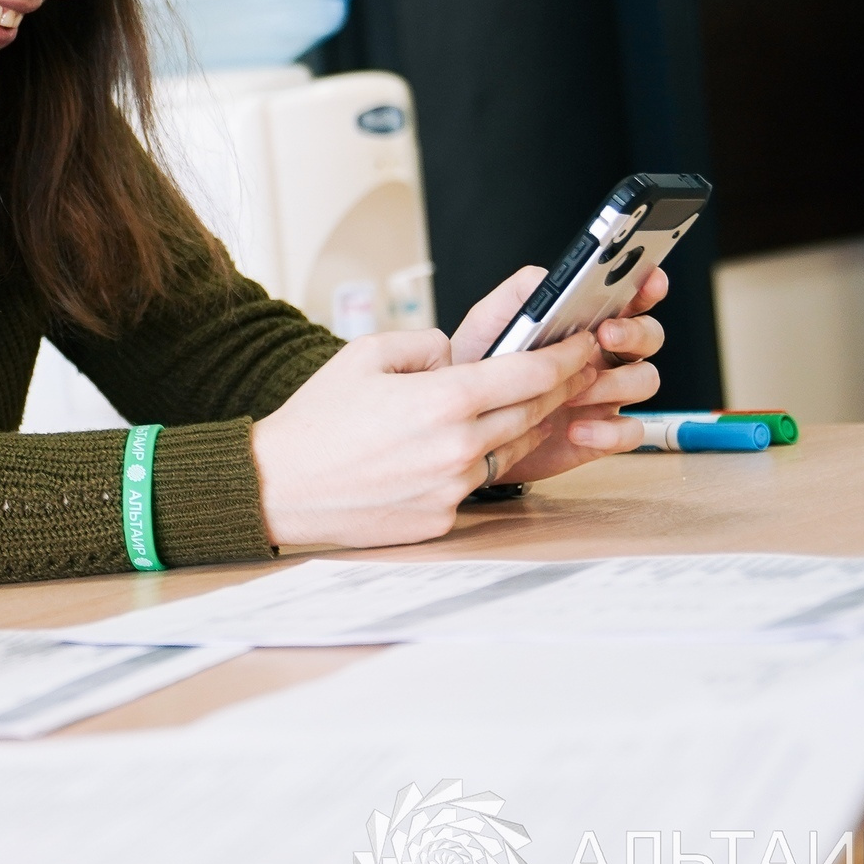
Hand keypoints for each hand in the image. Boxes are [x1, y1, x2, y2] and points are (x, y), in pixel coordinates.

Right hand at [251, 328, 604, 548]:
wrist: (278, 486)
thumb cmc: (316, 419)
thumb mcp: (364, 355)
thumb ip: (425, 344)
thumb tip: (456, 355)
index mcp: (443, 400)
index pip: (530, 375)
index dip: (566, 357)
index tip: (584, 346)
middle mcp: (458, 448)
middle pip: (533, 413)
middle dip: (560, 388)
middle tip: (575, 370)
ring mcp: (452, 489)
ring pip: (510, 451)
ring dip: (521, 426)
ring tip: (519, 406)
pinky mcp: (441, 519)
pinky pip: (474, 483)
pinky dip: (473, 463)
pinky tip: (452, 449)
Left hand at [448, 264, 668, 481]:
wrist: (464, 424)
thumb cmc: (479, 368)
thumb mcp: (489, 323)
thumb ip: (520, 294)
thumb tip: (550, 277)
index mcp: (583, 324)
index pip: (628, 298)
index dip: (647, 286)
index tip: (649, 280)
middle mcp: (602, 355)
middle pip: (649, 335)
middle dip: (634, 332)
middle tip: (605, 335)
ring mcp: (607, 394)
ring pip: (645, 379)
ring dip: (615, 383)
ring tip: (571, 393)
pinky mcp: (602, 432)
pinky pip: (630, 431)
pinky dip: (608, 431)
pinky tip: (575, 429)